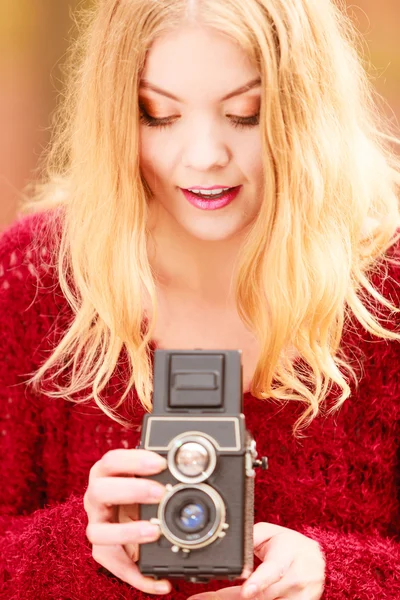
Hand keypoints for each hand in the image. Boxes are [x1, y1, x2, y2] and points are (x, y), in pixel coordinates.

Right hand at [83, 448, 171, 594]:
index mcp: (105, 473)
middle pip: (100, 491)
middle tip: (160, 493)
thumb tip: (188, 462)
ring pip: (98, 532)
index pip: (112, 461)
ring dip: (128, 533)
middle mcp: (95, 497)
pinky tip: (162, 582)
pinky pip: (116, 567)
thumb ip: (160, 468)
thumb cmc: (137, 487)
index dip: (134, 461)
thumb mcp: (146, 473)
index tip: (160, 463)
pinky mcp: (103, 551)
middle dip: (132, 491)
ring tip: (155, 533)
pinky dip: (139, 576)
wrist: (127, 512)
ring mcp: (96, 525)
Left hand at [187, 522, 325, 599]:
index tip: (245, 590)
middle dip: (229, 597)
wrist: (319, 562)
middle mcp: (294, 581)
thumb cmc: (291, 545)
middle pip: (261, 596)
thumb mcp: (272, 533)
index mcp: (288, 557)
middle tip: (200, 599)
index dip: (258, 582)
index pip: (273, 571)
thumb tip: (231, 541)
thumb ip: (251, 536)